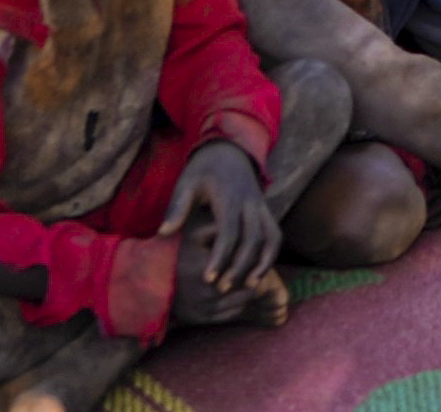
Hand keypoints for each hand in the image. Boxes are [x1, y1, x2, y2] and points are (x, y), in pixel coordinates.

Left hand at [162, 139, 278, 297]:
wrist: (230, 151)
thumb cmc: (204, 170)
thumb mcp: (187, 182)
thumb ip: (177, 207)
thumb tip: (164, 232)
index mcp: (230, 197)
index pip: (229, 232)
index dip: (220, 257)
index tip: (208, 279)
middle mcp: (251, 202)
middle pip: (253, 239)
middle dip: (239, 267)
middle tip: (221, 288)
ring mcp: (262, 206)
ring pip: (271, 238)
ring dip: (262, 264)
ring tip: (248, 287)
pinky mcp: (267, 211)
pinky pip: (275, 235)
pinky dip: (271, 256)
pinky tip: (258, 274)